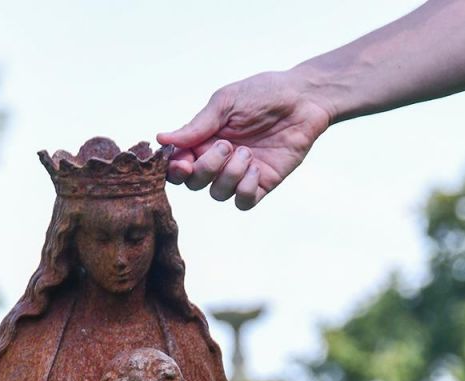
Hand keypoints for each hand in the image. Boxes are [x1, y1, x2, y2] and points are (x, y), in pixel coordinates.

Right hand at [156, 67, 332, 208]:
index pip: (179, 165)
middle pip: (194, 183)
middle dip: (206, 168)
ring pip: (217, 194)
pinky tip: (256, 168)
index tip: (182, 162)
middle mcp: (218, 160)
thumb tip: (162, 138)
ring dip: (229, 175)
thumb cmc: (263, 94)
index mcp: (204, 140)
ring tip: (248, 152)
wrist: (303, 99)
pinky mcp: (260, 184)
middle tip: (227, 145)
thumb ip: (196, 125)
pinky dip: (245, 188)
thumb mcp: (225, 103)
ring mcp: (239, 174)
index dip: (175, 170)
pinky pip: (242, 202)